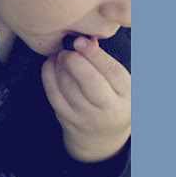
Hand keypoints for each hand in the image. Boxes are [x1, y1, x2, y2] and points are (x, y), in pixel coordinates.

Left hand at [42, 36, 130, 161]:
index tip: (80, 41)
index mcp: (127, 95)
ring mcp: (87, 117)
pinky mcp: (68, 120)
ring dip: (60, 67)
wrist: (102, 137)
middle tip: (67, 50)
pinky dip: (48, 77)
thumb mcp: (120, 84)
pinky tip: (50, 65)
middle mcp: (109, 109)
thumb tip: (87, 39)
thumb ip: (105, 62)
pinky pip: (54, 96)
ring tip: (61, 56)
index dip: (94, 53)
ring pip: (69, 87)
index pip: (111, 70)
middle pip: (90, 80)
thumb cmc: (113, 101)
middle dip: (75, 60)